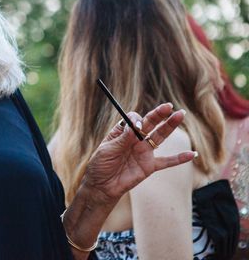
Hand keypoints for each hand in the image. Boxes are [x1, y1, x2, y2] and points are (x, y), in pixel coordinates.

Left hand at [81, 103, 195, 203]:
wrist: (101, 186)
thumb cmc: (100, 165)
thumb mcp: (108, 149)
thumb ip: (123, 139)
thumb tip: (136, 127)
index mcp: (123, 132)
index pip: (134, 120)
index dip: (137, 121)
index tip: (137, 127)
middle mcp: (135, 140)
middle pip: (150, 124)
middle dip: (159, 114)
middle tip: (169, 106)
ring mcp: (144, 152)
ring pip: (160, 137)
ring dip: (170, 126)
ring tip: (180, 114)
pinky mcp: (149, 166)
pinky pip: (167, 162)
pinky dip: (179, 159)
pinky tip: (191, 154)